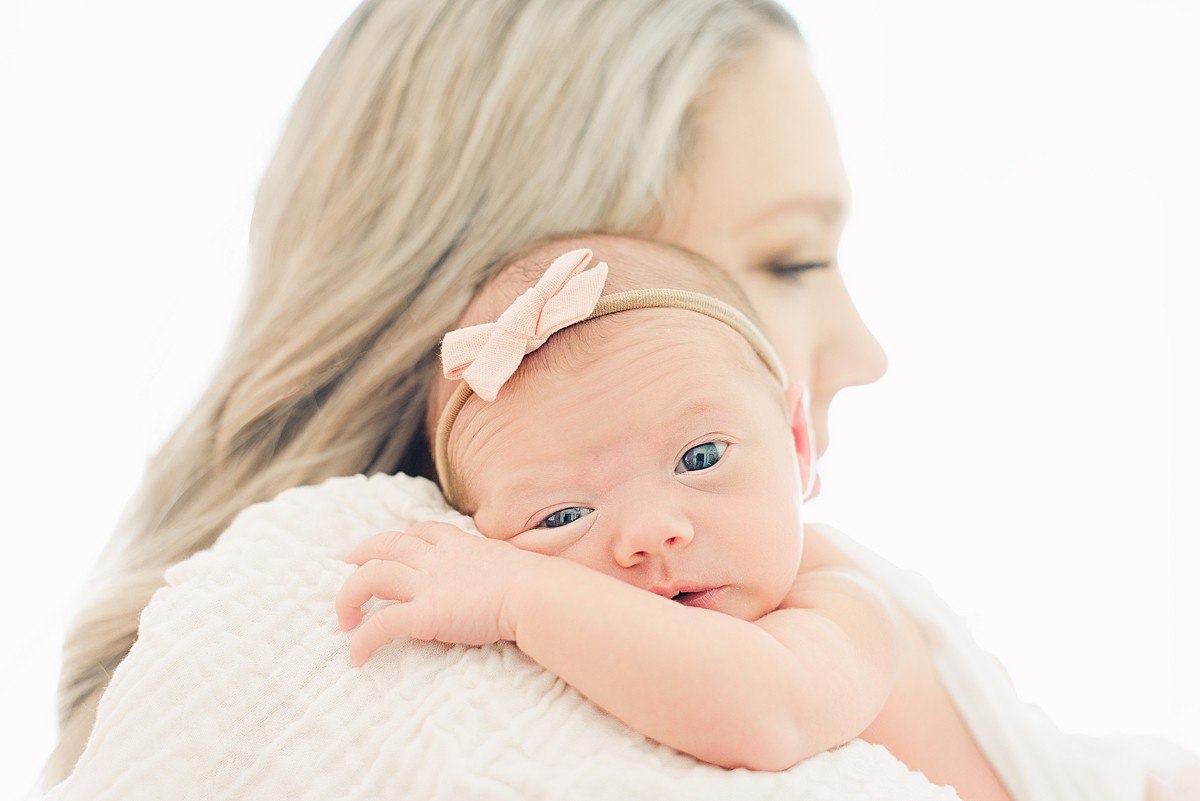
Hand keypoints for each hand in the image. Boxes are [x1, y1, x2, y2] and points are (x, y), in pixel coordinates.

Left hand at [335, 521, 537, 664]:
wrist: (536, 595)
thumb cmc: (536, 584)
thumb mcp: (514, 563)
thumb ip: (502, 566)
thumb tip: (517, 576)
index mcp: (460, 546)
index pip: (422, 532)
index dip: (402, 538)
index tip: (391, 548)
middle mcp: (438, 560)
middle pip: (386, 545)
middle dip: (362, 553)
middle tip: (348, 565)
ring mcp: (429, 585)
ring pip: (371, 577)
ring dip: (350, 596)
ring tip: (344, 619)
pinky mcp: (426, 615)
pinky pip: (382, 625)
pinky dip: (363, 640)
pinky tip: (357, 656)